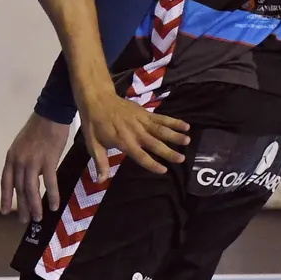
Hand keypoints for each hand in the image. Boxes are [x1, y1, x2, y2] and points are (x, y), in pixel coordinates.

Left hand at [0, 113, 69, 222]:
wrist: (50, 115)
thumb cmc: (38, 129)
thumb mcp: (22, 145)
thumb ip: (22, 161)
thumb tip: (28, 176)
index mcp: (11, 157)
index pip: (6, 181)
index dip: (5, 197)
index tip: (5, 211)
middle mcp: (19, 161)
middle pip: (19, 188)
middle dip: (21, 206)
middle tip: (23, 220)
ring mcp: (33, 162)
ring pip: (31, 189)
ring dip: (34, 206)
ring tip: (37, 218)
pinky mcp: (48, 161)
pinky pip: (50, 183)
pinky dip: (52, 196)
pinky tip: (54, 206)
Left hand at [76, 89, 190, 175]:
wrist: (97, 99)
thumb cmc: (94, 124)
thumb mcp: (93, 144)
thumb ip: (100, 162)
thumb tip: (100, 181)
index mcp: (123, 141)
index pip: (140, 155)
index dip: (152, 163)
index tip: (164, 170)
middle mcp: (135, 132)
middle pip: (154, 143)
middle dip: (168, 152)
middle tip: (181, 159)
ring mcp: (141, 121)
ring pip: (161, 129)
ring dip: (174, 135)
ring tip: (187, 141)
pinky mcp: (145, 113)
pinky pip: (161, 118)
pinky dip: (174, 121)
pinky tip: (186, 126)